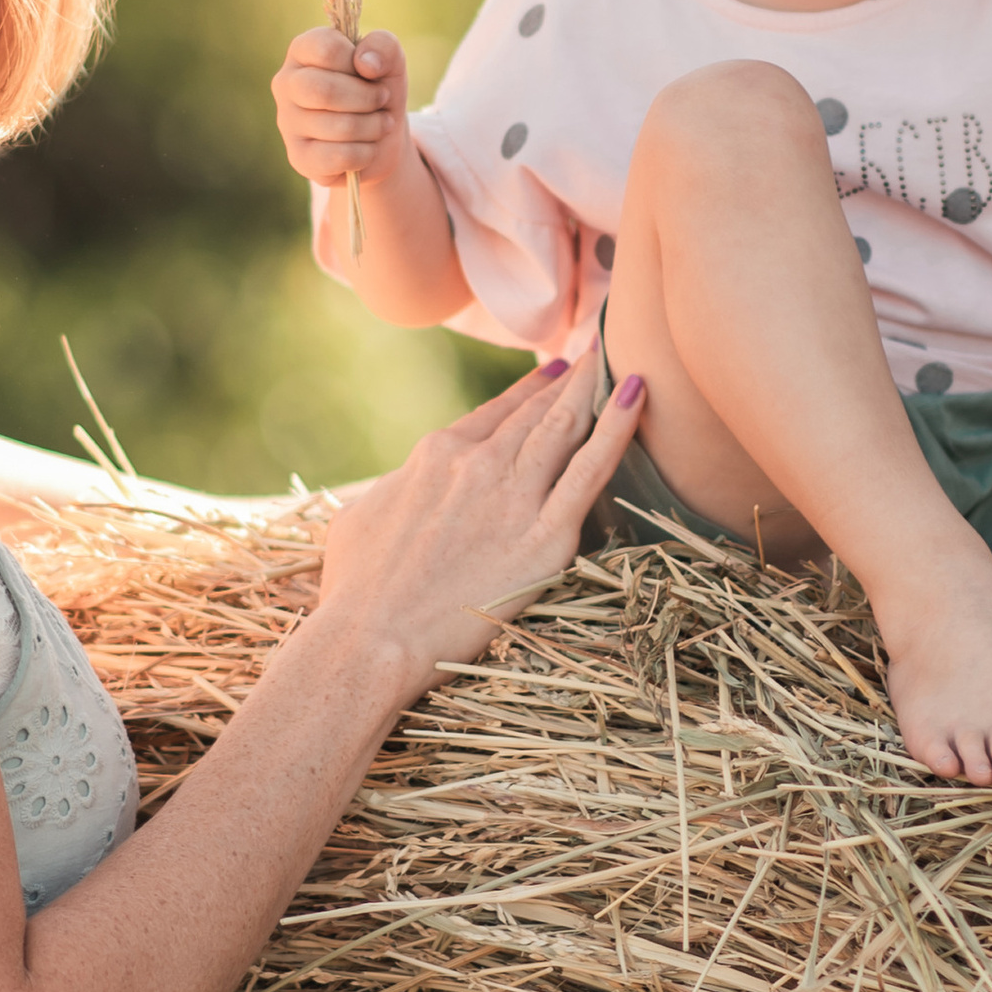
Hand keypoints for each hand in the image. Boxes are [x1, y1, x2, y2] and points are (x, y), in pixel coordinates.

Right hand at [272, 26, 413, 189]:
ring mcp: (288, 122)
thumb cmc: (377, 88)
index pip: (328, 50)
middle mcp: (286, 83)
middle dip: (368, 98)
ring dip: (374, 126)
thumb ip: (383, 46)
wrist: (380, 135)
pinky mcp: (298, 157)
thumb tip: (366, 63)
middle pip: (325, 91)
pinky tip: (368, 147)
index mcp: (303, 50)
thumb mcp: (390, 60)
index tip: (372, 72)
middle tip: (383, 99)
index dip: (360, 62)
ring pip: (338, 127)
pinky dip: (366, 152)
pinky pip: (339, 157)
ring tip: (382, 123)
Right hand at [310, 358, 643, 679]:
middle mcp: (478, 462)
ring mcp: (514, 496)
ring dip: (593, 387)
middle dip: (569, 378)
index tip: (553, 370)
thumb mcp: (359, 516)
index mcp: (435, 453)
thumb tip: (398, 488)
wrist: (370, 637)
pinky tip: (637, 395)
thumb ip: (392, 490)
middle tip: (595, 354)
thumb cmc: (354, 590)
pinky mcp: (546, 537)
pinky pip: (592, 470)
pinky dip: (619, 427)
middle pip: (536, 410)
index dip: (529, 388)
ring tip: (616, 360)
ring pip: (565, 425)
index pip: (496, 411)